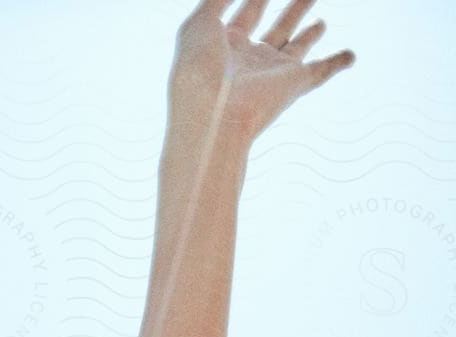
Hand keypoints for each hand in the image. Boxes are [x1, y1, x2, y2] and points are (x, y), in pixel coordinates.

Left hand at [170, 0, 355, 143]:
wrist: (212, 114)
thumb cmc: (198, 69)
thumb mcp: (201, 22)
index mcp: (227, 46)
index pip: (248, 12)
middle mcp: (252, 60)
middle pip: (277, 28)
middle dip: (292, 10)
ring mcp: (273, 73)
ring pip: (299, 46)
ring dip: (311, 33)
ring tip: (322, 22)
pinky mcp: (293, 84)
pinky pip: (321, 72)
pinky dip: (337, 63)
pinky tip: (350, 56)